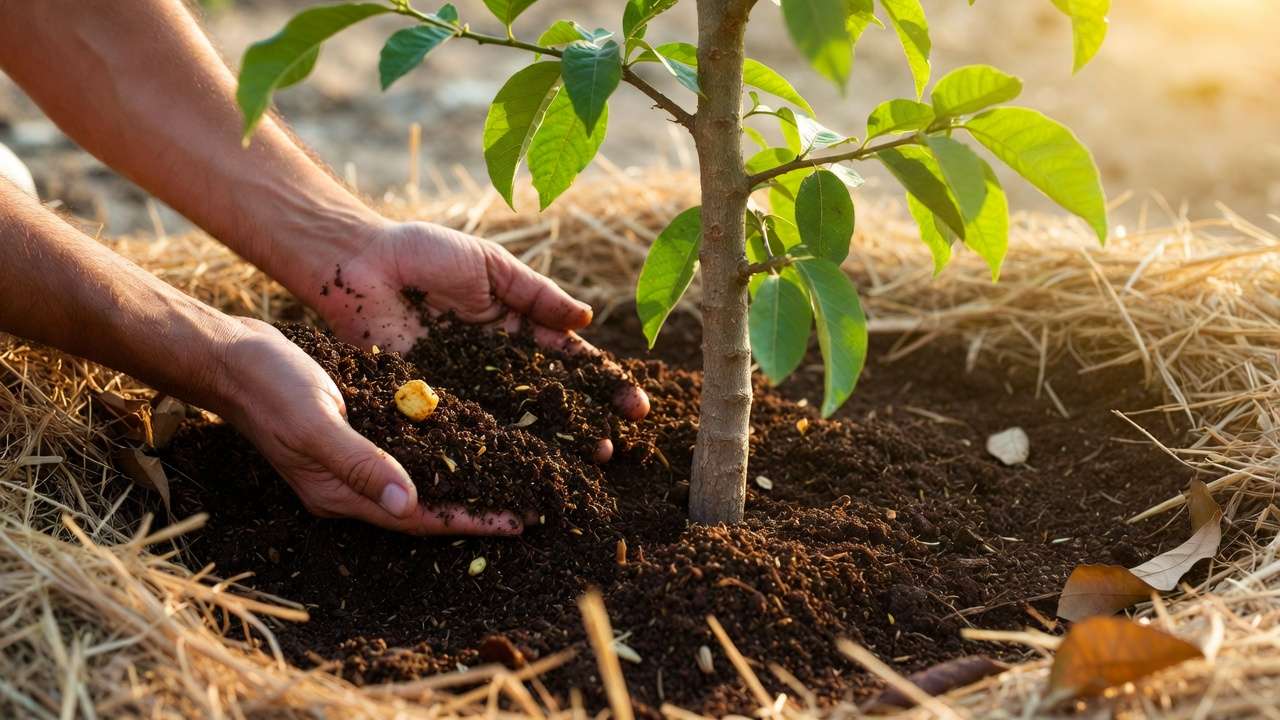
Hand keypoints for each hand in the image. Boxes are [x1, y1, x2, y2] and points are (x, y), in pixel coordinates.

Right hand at [213, 318, 521, 535]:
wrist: (230, 355)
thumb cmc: (269, 386)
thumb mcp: (317, 422)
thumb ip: (360, 462)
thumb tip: (409, 503)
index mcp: (339, 493)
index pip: (420, 518)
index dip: (470, 521)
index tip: (517, 522)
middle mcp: (349, 485)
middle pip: (425, 506)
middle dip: (475, 507)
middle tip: (529, 504)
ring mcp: (350, 459)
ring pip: (419, 478)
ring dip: (463, 479)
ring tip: (510, 476)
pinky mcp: (353, 432)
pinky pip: (405, 449)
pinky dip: (440, 448)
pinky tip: (468, 439)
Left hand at [311, 220, 649, 459]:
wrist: (357, 264)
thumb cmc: (421, 253)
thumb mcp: (490, 265)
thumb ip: (536, 294)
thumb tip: (586, 321)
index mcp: (515, 324)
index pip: (569, 359)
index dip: (602, 382)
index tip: (634, 404)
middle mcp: (495, 360)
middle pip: (550, 398)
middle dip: (584, 422)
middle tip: (613, 448)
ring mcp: (466, 382)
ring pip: (517, 418)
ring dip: (552, 443)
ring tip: (583, 464)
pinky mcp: (434, 399)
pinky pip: (472, 425)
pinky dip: (499, 446)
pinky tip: (524, 465)